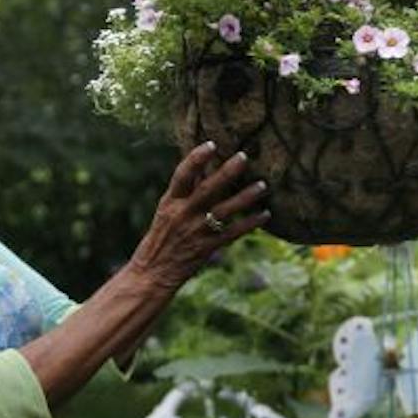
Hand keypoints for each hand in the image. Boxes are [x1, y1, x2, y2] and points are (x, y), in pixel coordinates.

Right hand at [125, 142, 268, 291]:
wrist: (153, 274)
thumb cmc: (161, 238)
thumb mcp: (167, 211)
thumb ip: (185, 192)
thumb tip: (204, 168)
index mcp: (169, 203)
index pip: (182, 176)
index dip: (196, 158)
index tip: (211, 143)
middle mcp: (182, 215)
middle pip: (207, 190)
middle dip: (226, 173)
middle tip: (244, 157)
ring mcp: (196, 232)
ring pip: (224, 211)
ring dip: (245, 197)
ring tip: (263, 185)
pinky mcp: (207, 248)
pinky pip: (233, 233)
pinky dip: (250, 223)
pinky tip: (265, 214)